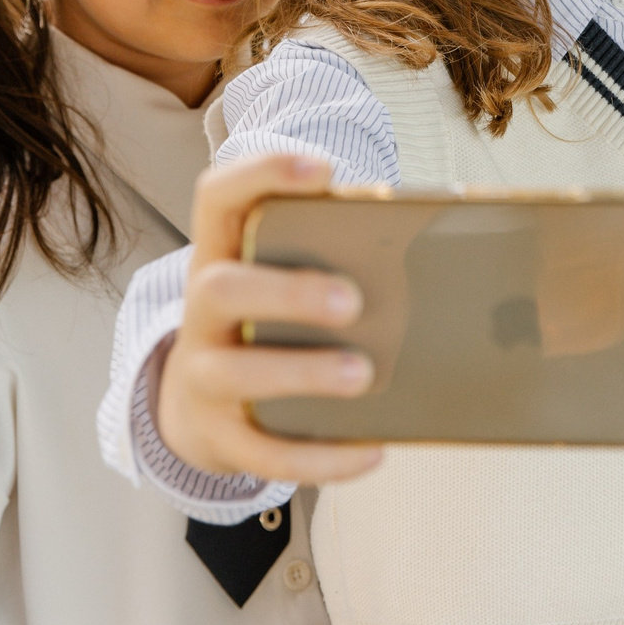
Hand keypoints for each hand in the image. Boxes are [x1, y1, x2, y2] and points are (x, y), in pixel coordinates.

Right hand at [155, 153, 385, 486]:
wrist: (200, 409)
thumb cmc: (266, 321)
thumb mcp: (277, 275)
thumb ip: (331, 250)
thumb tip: (424, 230)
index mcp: (219, 255)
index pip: (216, 196)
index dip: (260, 174)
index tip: (321, 168)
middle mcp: (200, 312)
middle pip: (219, 288)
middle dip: (286, 292)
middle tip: (353, 300)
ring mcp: (203, 376)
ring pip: (235, 374)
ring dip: (302, 373)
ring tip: (363, 375)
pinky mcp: (220, 437)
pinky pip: (264, 453)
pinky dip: (320, 456)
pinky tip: (373, 450)